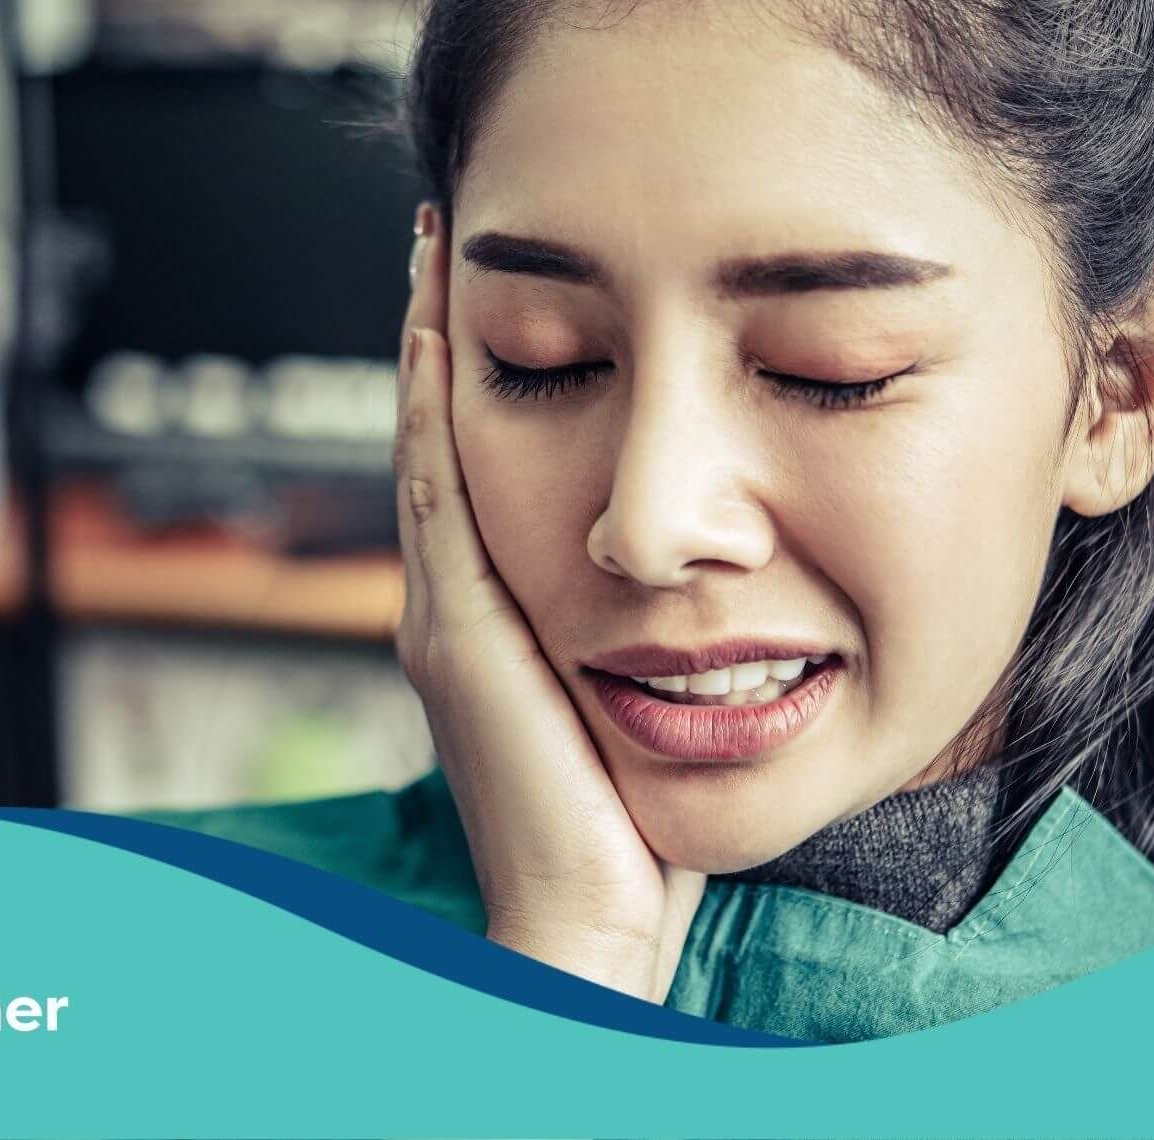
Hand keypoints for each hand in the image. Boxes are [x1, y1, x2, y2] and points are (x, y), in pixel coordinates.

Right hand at [392, 202, 706, 1002]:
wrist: (590, 918)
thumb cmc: (629, 825)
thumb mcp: (643, 702)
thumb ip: (655, 638)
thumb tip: (726, 585)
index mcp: (500, 616)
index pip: (480, 464)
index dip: (475, 374)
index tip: (487, 287)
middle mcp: (455, 602)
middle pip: (441, 435)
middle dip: (438, 333)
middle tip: (444, 235)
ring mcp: (445, 613)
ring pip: (431, 445)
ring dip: (427, 345)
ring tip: (433, 253)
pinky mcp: (457, 630)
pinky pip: (442, 492)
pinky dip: (433, 408)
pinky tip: (437, 336)